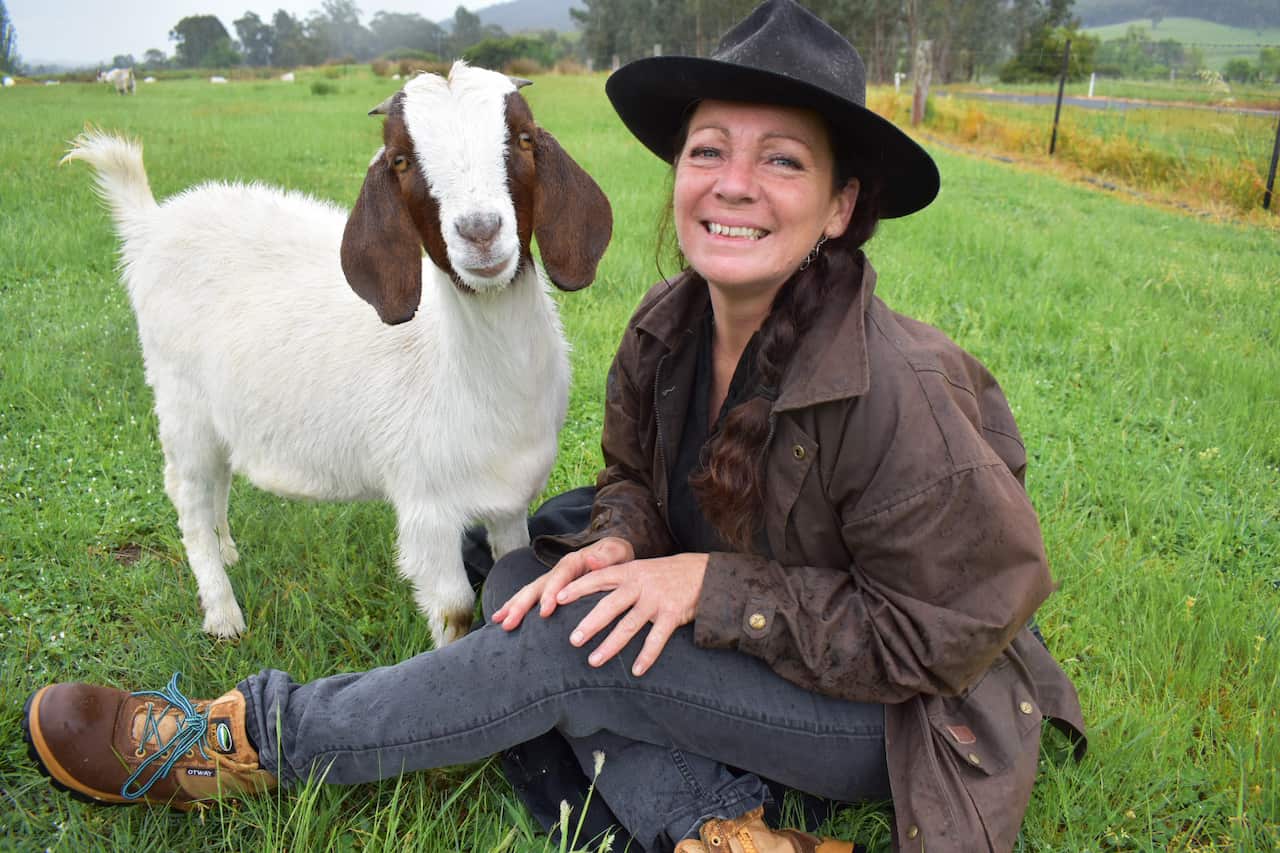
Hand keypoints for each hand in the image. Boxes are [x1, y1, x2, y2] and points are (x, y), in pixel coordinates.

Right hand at [490, 537, 633, 630]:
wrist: (611, 553)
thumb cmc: (615, 556)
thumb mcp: (616, 553)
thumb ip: (606, 556)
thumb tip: (592, 558)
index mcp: (573, 562)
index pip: (559, 577)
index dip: (550, 593)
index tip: (545, 611)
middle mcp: (558, 571)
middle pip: (536, 586)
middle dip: (522, 604)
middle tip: (510, 622)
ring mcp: (551, 580)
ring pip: (528, 592)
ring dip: (513, 607)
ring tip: (500, 622)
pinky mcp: (549, 589)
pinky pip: (529, 597)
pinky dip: (514, 606)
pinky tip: (502, 619)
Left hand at [558, 552, 708, 676]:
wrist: (704, 572)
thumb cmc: (667, 574)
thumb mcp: (641, 568)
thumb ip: (618, 577)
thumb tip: (587, 587)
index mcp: (630, 571)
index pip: (598, 578)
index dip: (578, 588)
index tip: (557, 598)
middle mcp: (640, 584)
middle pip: (610, 605)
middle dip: (590, 623)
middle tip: (573, 640)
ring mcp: (656, 599)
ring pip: (629, 625)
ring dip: (611, 645)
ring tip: (594, 661)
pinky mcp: (673, 614)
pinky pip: (657, 639)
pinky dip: (646, 656)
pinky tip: (636, 671)